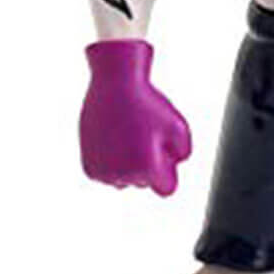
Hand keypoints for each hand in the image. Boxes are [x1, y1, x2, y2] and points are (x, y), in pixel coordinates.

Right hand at [80, 39, 191, 195]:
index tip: (163, 148)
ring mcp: (104, 173)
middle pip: (144, 182)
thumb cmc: (148, 104)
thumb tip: (173, 167)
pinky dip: (112, 161)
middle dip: (147, 163)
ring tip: (128, 134)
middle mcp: (123, 176)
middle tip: (142, 132)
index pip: (167, 188)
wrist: (114, 85)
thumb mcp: (179, 125)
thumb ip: (184, 153)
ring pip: (124, 180)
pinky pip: (108, 174)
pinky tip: (114, 138)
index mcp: (147, 168)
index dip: (168, 168)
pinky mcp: (90, 168)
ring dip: (128, 163)